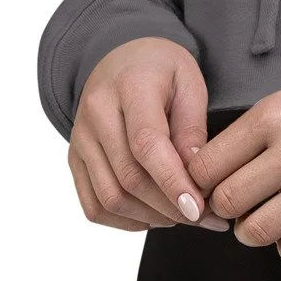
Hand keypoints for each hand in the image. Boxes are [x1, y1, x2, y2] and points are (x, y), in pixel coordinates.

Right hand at [67, 36, 231, 233]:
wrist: (121, 59)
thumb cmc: (162, 70)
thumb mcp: (190, 82)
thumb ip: (193, 127)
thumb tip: (195, 176)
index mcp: (130, 85)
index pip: (146, 143)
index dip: (172, 181)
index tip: (199, 209)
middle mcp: (96, 113)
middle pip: (129, 177)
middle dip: (170, 207)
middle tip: (205, 217)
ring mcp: (80, 139)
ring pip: (110, 198)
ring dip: (151, 218)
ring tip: (183, 216)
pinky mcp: (75, 160)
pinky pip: (94, 206)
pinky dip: (126, 221)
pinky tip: (155, 215)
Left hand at [182, 54, 280, 264]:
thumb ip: (253, 131)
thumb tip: (215, 168)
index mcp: (270, 117)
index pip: (206, 166)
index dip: (199, 181)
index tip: (209, 185)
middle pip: (226, 202)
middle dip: (222, 210)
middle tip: (235, 205)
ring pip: (257, 232)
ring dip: (251, 232)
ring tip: (262, 220)